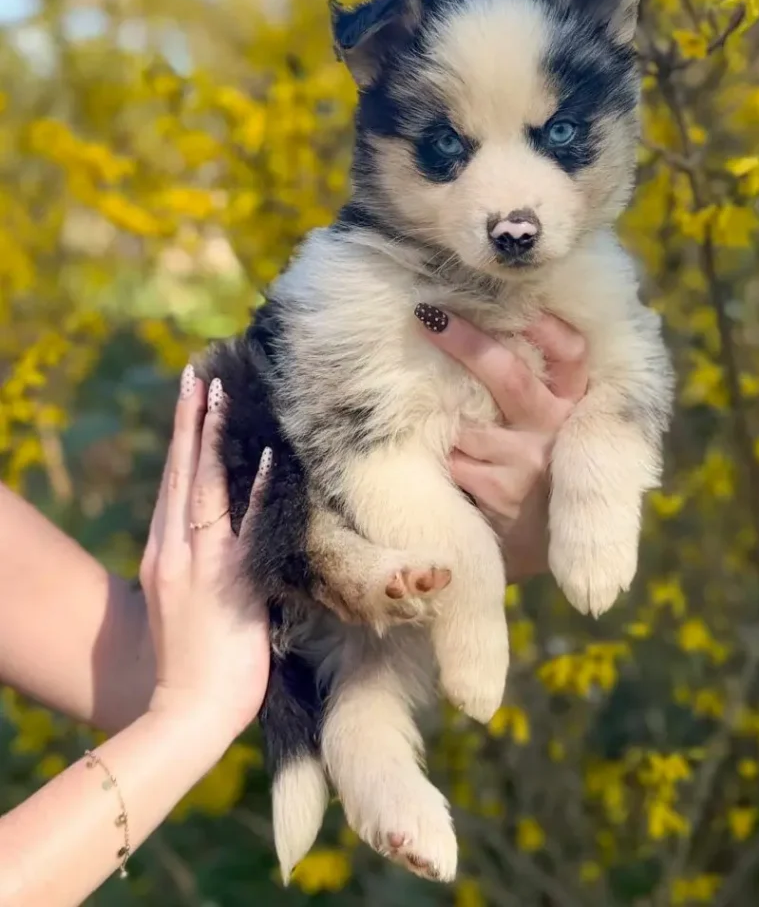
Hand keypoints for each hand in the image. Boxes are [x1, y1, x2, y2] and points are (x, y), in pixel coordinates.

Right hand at [139, 366, 270, 741]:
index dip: (181, 440)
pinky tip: (265, 458)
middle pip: (180, 473)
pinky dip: (255, 492)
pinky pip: (247, 529)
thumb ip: (199, 563)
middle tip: (196, 375)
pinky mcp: (231, 584)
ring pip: (201, 488)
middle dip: (188, 421)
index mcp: (164, 554)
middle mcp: (174, 551)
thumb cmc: (195, 660)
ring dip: (209, 437)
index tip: (188, 399)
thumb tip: (222, 533)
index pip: (173, 484)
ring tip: (216, 393)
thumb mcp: (187, 600)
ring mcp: (200, 565)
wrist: (187, 712)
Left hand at [418, 311, 587, 582]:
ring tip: (433, 415)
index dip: (546, 325)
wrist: (546, 549)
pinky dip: (442, 456)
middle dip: (467, 342)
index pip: (571, 354)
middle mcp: (556, 431)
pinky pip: (455, 461)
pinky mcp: (502, 497)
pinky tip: (441, 459)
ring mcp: (529, 465)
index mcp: (575, 405)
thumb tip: (488, 316)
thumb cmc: (540, 468)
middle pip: (510, 376)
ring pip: (469, 424)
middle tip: (428, 314)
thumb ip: (537, 383)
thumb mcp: (556, 427)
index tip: (516, 296)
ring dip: (447, 419)